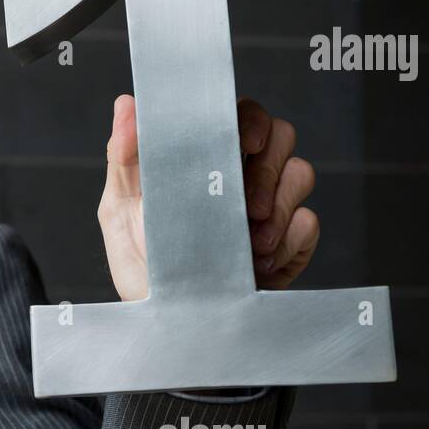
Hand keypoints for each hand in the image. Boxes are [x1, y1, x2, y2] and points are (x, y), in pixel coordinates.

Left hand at [98, 94, 319, 300]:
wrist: (169, 323)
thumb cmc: (144, 262)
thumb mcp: (120, 210)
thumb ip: (124, 155)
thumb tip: (127, 104)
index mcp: (205, 158)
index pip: (240, 116)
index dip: (251, 120)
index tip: (245, 143)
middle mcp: (243, 175)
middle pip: (281, 136)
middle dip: (267, 169)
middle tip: (248, 206)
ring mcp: (271, 207)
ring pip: (301, 174)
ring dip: (278, 207)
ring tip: (249, 244)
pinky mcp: (290, 243)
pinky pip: (309, 224)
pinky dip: (289, 242)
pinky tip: (260, 264)